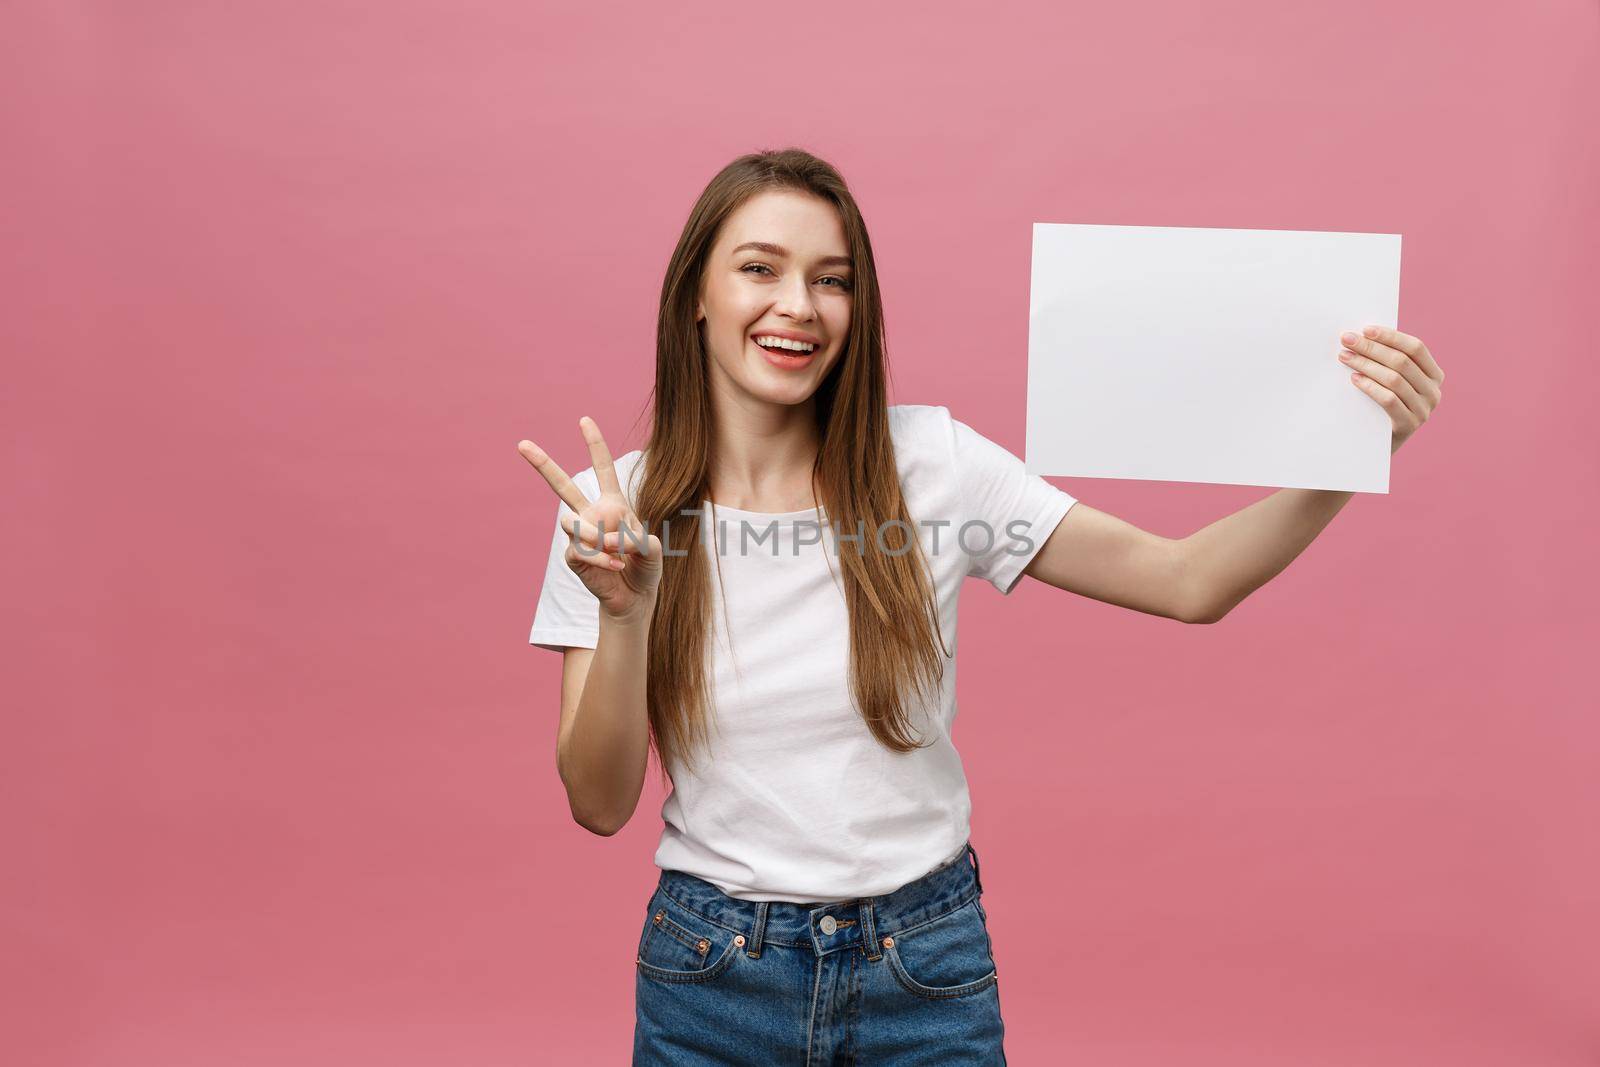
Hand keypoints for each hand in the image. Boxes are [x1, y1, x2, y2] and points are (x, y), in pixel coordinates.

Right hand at [517, 416, 661, 621]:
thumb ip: (635, 538)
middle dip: (542, 464)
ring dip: (595, 535)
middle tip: (521, 443)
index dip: (594, 445)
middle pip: (562, 486)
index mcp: (614, 504)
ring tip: (615, 549)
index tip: (583, 420)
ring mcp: (579, 536)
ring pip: (570, 522)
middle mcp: (592, 515)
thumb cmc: (645, 568)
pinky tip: (616, 566)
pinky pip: (581, 550)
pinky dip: (602, 558)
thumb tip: (606, 538)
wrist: (635, 598)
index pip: (603, 469)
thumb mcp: (652, 548)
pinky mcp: (574, 557)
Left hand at [1337, 326, 1444, 454]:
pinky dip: (1370, 386)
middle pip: (1402, 362)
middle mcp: (1434, 392)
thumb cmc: (1380, 406)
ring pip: (1394, 379)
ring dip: (1366, 364)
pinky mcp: (1409, 426)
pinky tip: (1354, 379)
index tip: (1365, 329)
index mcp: (1434, 375)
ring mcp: (1424, 410)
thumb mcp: (1391, 382)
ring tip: (1345, 357)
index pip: (1416, 348)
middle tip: (1346, 340)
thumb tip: (1362, 334)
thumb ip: (1388, 362)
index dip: (1391, 336)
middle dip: (1372, 348)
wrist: (1377, 447)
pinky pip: (1388, 399)